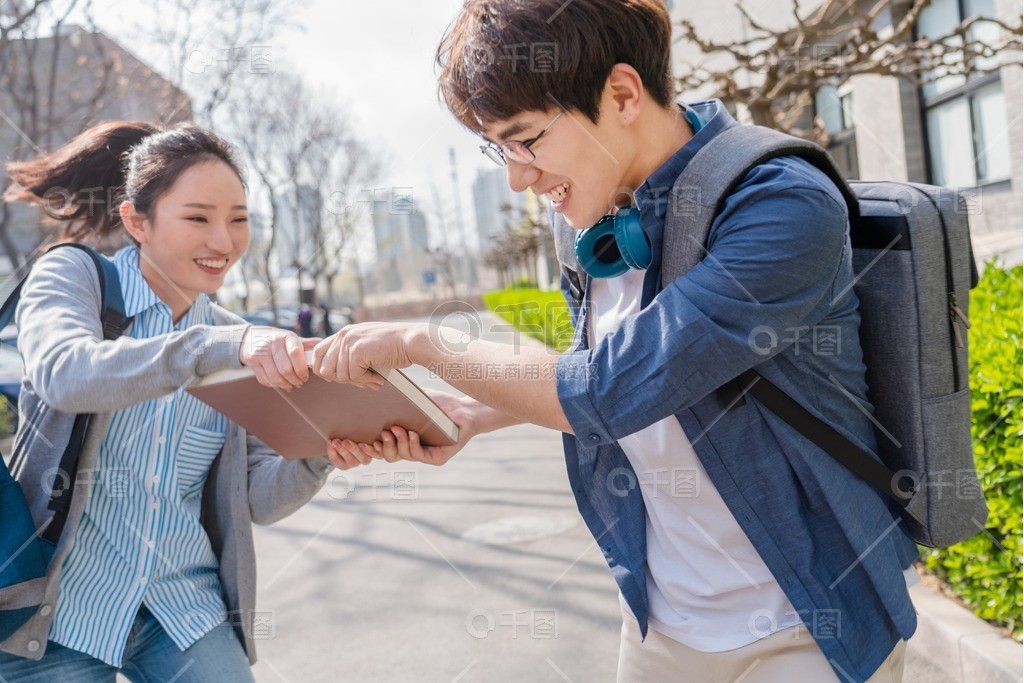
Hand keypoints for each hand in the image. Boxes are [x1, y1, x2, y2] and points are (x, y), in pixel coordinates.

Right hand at [239, 325, 319, 390]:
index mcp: (286, 337)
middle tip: (300, 383)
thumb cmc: (277, 340)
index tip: (306, 376)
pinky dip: (274, 385)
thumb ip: (307, 344)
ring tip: (291, 385)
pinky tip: (280, 384)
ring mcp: (261, 353)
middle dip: (295, 379)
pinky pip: (265, 379)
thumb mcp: (291, 338)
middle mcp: (272, 343)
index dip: (302, 368)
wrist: (250, 338)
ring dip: (285, 384)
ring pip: (275, 376)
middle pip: (285, 368)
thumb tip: (324, 347)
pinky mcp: (253, 362)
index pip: (295, 353)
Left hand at [311, 323, 423, 388]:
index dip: (322, 368)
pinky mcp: (357, 352)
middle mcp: (344, 335)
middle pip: (325, 368)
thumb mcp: (367, 346)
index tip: (333, 378)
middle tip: (361, 381)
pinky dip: (366, 381)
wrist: (411, 342)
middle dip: (342, 380)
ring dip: (358, 381)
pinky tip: (378, 378)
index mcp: (345, 333)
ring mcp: (350, 342)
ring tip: (373, 379)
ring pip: (340, 376)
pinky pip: (353, 377)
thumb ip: (351, 356)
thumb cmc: (394, 347)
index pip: (319, 351)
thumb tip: (336, 376)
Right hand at [332, 390, 483, 466]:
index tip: (339, 440)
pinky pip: (419, 456)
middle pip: (380, 456)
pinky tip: (411, 434)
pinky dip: (413, 445)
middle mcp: (405, 450)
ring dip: (394, 443)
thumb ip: (387, 399)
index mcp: (394, 439)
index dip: (355, 450)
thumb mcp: (407, 400)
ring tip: (394, 429)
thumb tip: (360, 386)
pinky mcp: (437, 458)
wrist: (465, 410)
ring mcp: (420, 455)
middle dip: (369, 449)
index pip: (369, 449)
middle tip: (360, 440)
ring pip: (398, 456)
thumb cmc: (435, 405)